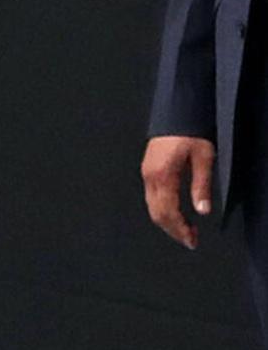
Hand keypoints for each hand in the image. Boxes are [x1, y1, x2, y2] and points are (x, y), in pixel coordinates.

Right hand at [143, 134, 214, 248]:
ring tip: (184, 230)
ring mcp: (146, 174)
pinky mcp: (148, 170)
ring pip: (152, 208)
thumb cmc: (191, 131)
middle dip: (173, 230)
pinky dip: (162, 210)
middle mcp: (150, 177)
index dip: (180, 230)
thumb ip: (201, 186)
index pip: (169, 213)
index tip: (192, 240)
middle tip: (190, 240)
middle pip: (157, 214)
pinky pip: (151, 198)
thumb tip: (202, 211)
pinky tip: (175, 212)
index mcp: (163, 176)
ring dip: (168, 222)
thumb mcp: (203, 157)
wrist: (177, 110)